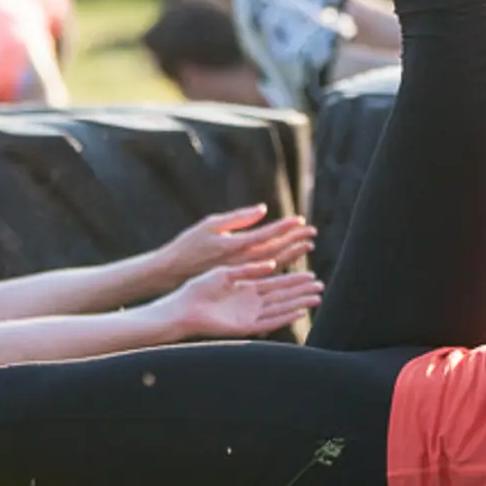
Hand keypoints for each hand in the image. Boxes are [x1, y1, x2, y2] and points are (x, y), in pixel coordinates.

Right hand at [153, 205, 317, 286]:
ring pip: (273, 262)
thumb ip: (238, 218)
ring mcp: (241, 270)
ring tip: (308, 245)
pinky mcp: (239, 276)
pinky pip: (265, 270)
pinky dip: (280, 263)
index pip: (267, 236)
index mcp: (235, 245)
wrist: (173, 271)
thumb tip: (263, 209)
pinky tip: (291, 257)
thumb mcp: (210, 224)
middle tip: (311, 231)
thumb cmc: (189, 244)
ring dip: (292, 253)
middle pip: (275, 249)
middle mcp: (241, 260)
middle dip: (294, 239)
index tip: (300, 220)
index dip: (284, 228)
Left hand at [161, 261, 323, 339]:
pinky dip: (284, 316)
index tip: (310, 272)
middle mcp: (251, 301)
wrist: (183, 307)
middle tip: (320, 285)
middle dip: (301, 291)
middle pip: (282, 295)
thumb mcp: (225, 274)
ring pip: (280, 308)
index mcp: (246, 286)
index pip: (275, 281)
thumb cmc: (198, 288)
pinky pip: (268, 321)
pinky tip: (298, 312)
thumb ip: (248, 270)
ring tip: (316, 298)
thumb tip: (271, 264)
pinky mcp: (245, 326)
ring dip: (298, 303)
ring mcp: (249, 314)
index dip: (293, 278)